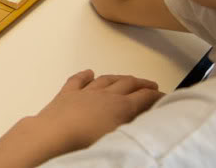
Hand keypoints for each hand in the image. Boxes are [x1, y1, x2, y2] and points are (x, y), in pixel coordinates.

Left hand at [31, 70, 162, 151]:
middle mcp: (105, 95)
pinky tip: (89, 72)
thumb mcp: (118, 138)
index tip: (163, 95)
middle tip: (150, 84)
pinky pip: (78, 80)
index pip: (143, 98)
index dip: (155, 96)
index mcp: (120, 107)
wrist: (53, 135)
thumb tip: (142, 123)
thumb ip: (132, 128)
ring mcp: (85, 92)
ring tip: (126, 78)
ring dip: (118, 78)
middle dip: (141, 83)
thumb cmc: (85, 142)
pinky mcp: (67, 94)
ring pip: (106, 79)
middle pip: (127, 84)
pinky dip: (84, 75)